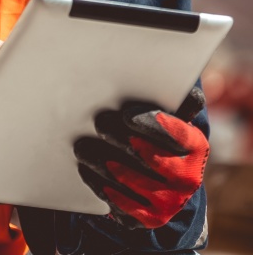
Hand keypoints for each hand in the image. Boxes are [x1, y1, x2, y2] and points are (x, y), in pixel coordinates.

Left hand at [74, 87, 208, 229]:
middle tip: (99, 123)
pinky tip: (87, 169)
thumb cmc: (153, 128)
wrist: (160, 174)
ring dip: (101, 161)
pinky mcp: (150, 217)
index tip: (127, 116)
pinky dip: (100, 185)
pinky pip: (121, 204)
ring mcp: (170, 200)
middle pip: (148, 156)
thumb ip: (159, 91)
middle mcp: (188, 176)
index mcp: (195, 144)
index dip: (152, 125)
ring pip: (129, 180)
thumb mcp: (162, 109)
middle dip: (119, 138)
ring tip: (82, 148)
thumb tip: (138, 59)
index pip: (178, 134)